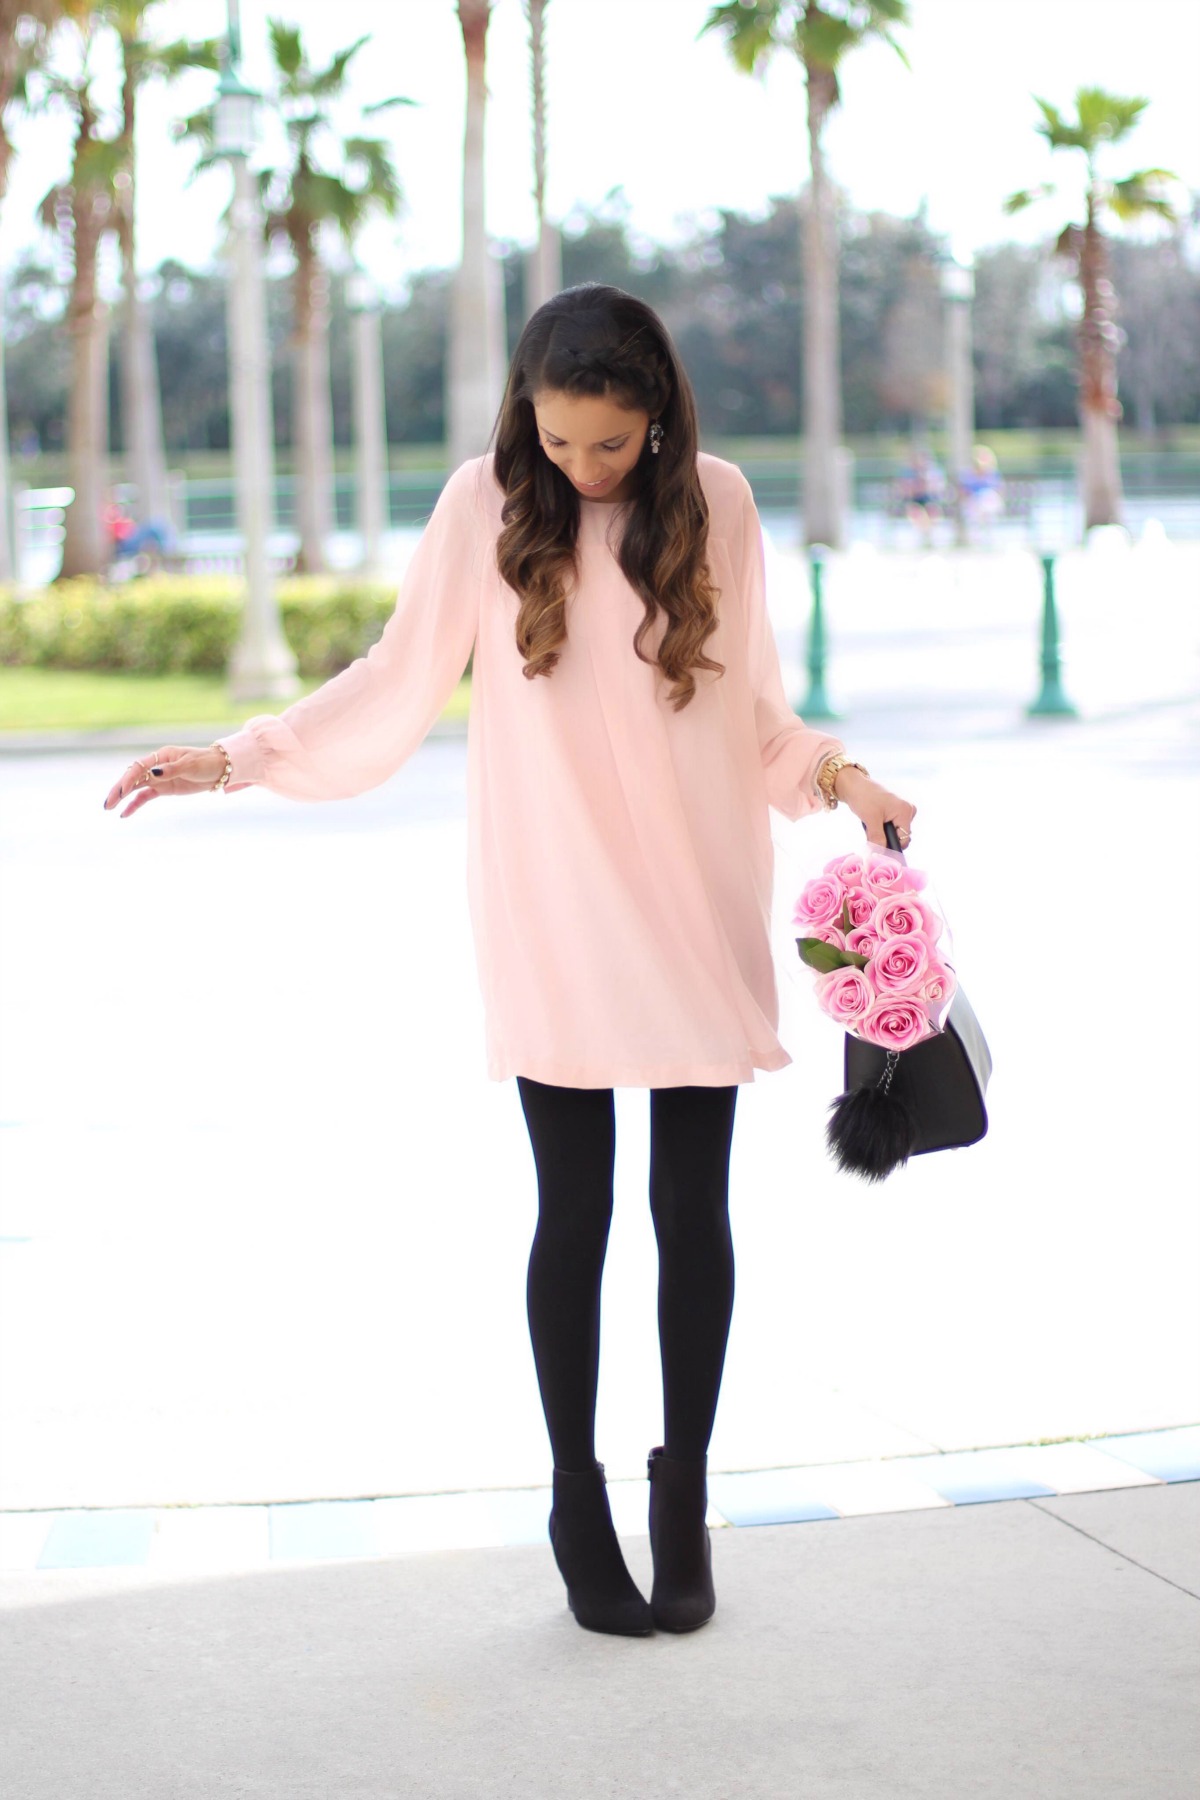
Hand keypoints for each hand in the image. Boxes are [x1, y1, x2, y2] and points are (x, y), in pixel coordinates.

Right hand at [102, 745, 226, 818]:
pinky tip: (124, 814)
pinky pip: (145, 797)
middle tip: (107, 803)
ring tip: (108, 807)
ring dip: (122, 797)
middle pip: (132, 778)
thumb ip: (172, 769)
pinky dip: (135, 804)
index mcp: (161, 757)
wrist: (218, 769)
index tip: (122, 792)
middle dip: (119, 790)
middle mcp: (155, 767)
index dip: (129, 779)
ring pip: (135, 788)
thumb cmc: (204, 763)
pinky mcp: (163, 789)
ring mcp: (158, 778)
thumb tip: (153, 772)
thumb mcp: (190, 765)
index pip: (139, 767)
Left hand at [833, 766, 916, 848]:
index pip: (904, 838)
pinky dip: (880, 829)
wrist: (853, 785)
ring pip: (893, 832)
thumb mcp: (870, 820)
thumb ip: (877, 838)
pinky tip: (872, 823)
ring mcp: (901, 811)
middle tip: (870, 835)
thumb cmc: (863, 797)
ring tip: (870, 826)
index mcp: (905, 811)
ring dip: (881, 834)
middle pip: (900, 836)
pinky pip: (890, 827)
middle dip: (886, 839)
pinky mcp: (894, 811)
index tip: (878, 851)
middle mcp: (907, 810)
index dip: (892, 846)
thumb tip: (879, 855)